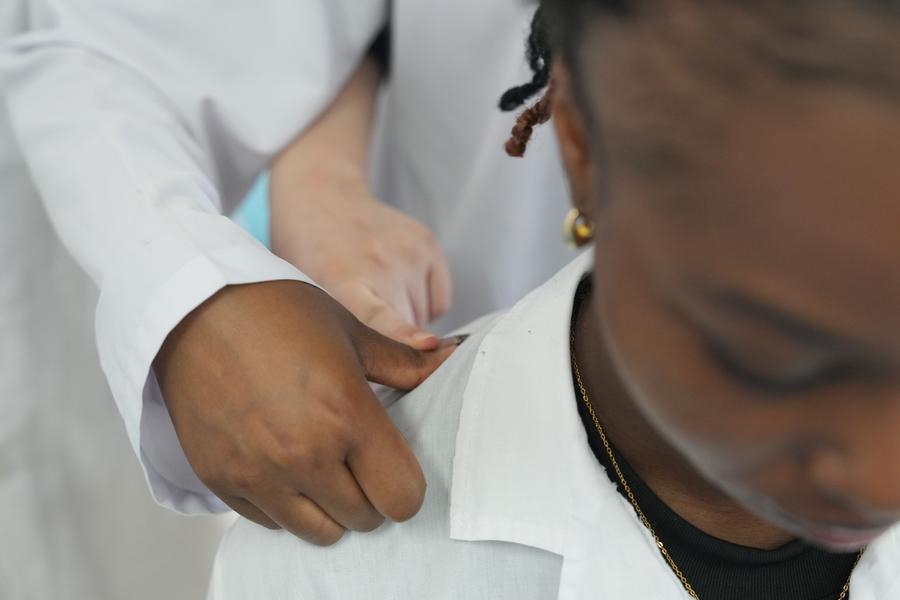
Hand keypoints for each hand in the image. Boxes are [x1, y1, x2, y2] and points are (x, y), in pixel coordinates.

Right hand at [154, 280, 457, 544]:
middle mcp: (303, 453)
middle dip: (370, 495)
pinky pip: (271, 522)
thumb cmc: (277, 311)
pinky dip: (285, 504)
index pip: (402, 496)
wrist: (192, 307)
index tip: (394, 465)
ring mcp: (258, 472)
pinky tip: (282, 464)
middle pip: (365, 519)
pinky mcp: (222, 480)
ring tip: (321, 467)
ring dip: (330, 509)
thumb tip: (450, 357)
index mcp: (345, 413)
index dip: (406, 485)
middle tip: (357, 460)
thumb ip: (404, 361)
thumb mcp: (349, 329)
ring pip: (320, 533)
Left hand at [270, 164, 452, 350]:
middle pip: (410, 332)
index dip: (406, 336)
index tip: (429, 345)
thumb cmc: (304, 260)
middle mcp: (379, 263)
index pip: (379, 316)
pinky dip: (421, 301)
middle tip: (361, 332)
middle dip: (394, 347)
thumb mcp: (303, 301)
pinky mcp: (426, 243)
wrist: (319, 195)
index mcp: (341, 281)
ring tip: (372, 292)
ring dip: (406, 321)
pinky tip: (393, 282)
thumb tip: (361, 386)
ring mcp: (407, 251)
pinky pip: (437, 300)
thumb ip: (334, 338)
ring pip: (423, 318)